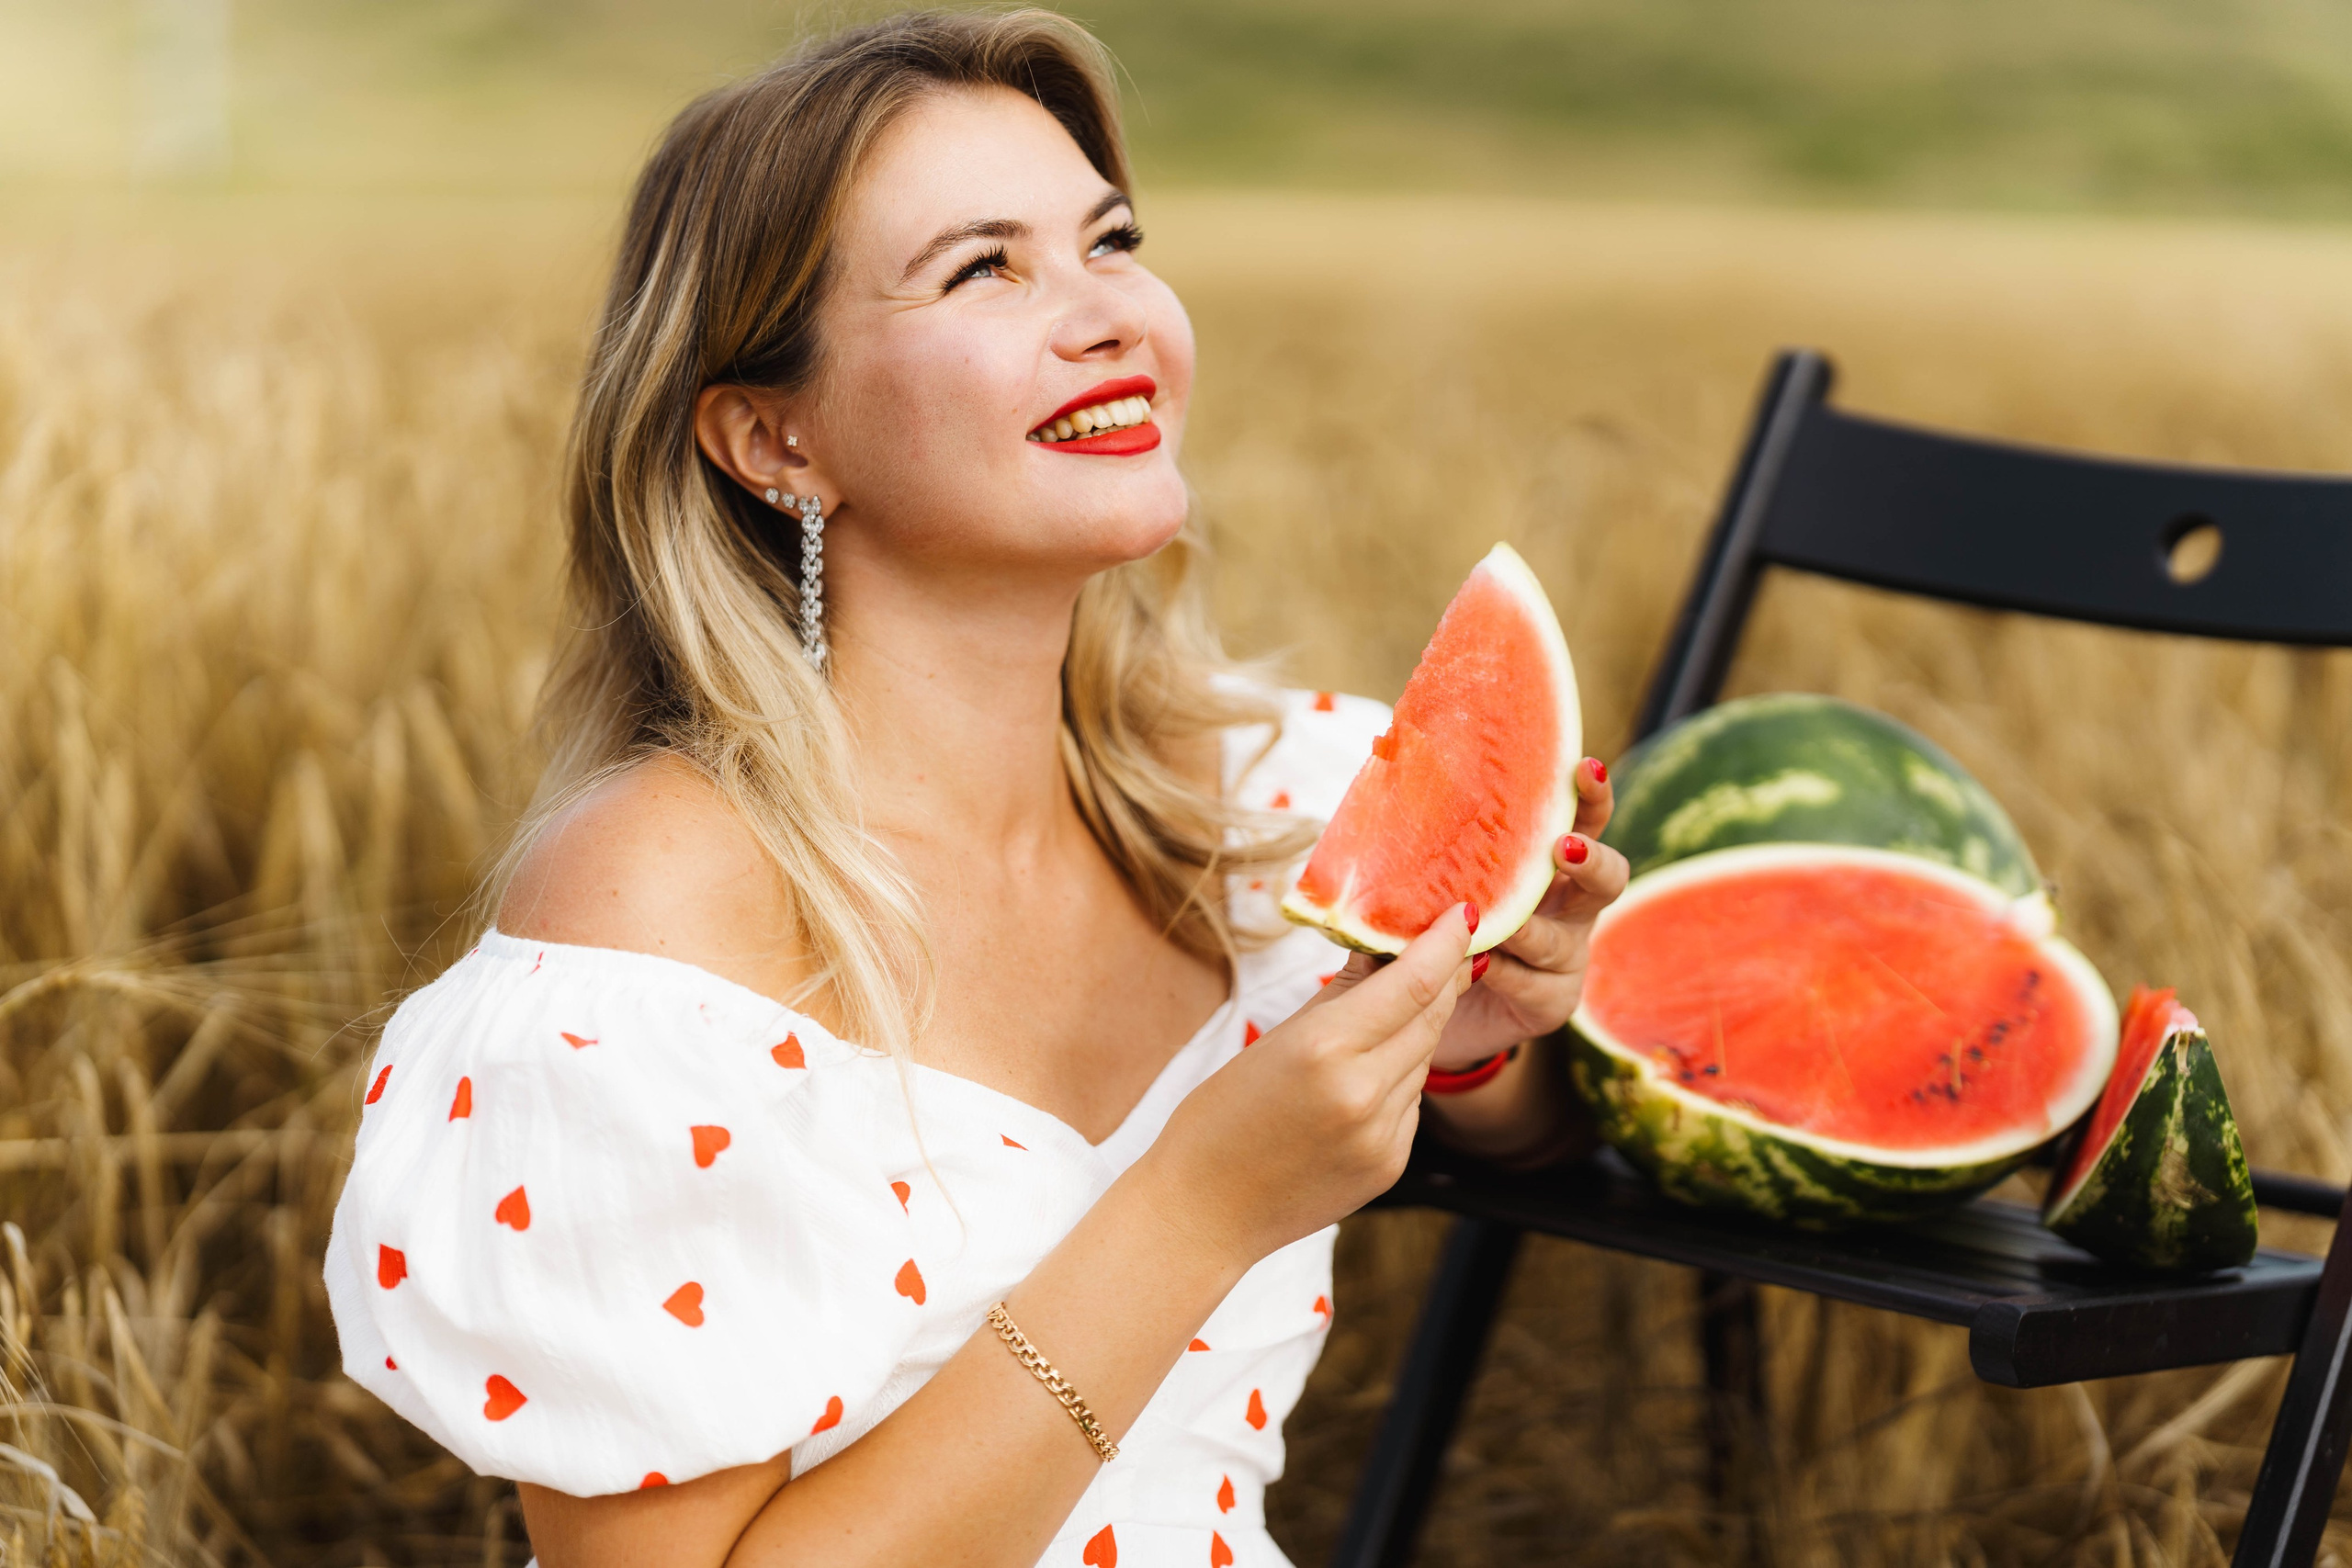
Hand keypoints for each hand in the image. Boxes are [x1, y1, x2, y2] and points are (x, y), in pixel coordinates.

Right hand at [1145, 906, 1475, 1266]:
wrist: (1204, 1213)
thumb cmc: (1220, 1118)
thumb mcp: (1272, 1041)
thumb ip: (1339, 994)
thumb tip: (1381, 946)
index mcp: (1326, 1050)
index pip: (1413, 983)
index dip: (1446, 943)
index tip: (1464, 912)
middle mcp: (1365, 1093)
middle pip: (1430, 1018)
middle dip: (1441, 980)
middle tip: (1447, 944)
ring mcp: (1383, 1136)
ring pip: (1421, 1061)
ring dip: (1411, 1033)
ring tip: (1368, 1028)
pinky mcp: (1390, 1164)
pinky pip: (1410, 1103)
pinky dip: (1396, 1082)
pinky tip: (1355, 1087)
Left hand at [1431, 758, 1627, 1069]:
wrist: (1429, 1007)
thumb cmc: (1435, 925)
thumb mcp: (1436, 879)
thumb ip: (1437, 844)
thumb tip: (1394, 778)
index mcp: (1549, 866)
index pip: (1583, 822)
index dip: (1591, 796)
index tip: (1585, 766)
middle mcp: (1568, 909)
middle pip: (1607, 879)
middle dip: (1589, 860)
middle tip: (1561, 848)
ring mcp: (1566, 957)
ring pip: (1558, 939)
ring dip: (1525, 928)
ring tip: (1493, 920)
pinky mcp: (1552, 1003)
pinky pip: (1531, 984)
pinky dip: (1501, 972)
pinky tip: (1474, 963)